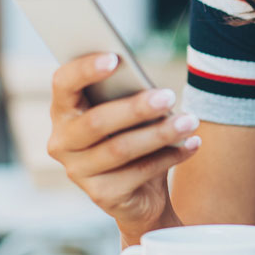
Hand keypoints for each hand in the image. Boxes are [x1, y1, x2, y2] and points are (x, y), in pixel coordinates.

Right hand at [46, 53, 199, 237]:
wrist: (140, 194)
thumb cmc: (131, 137)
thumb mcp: (127, 114)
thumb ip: (126, 96)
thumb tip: (150, 88)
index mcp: (64, 111)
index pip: (63, 84)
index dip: (85, 70)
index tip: (115, 58)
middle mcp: (62, 143)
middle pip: (96, 121)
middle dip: (135, 108)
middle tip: (169, 96)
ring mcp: (78, 172)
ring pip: (120, 149)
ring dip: (160, 133)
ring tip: (190, 121)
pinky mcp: (101, 195)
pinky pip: (139, 173)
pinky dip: (170, 156)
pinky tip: (192, 143)